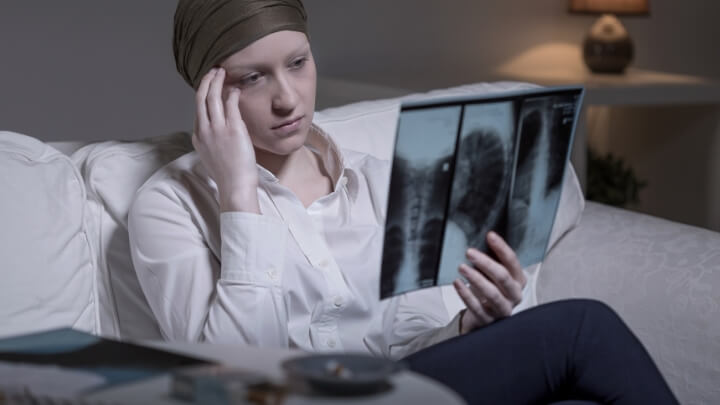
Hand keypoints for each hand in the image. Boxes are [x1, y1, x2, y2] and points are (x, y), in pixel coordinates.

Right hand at [193, 67, 259, 212]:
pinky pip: (231, 105)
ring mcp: (217, 129)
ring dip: (217, 82)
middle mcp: (204, 130)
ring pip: (213, 98)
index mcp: (198, 136)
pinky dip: (232, 94)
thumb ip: (211, 139)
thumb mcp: (211, 155)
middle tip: (213, 71)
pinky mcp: (233, 129)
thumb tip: (218, 129)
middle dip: (206, 82)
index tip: (208, 85)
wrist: (235, 185)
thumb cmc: (228, 174)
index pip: (198, 110)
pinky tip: (236, 89)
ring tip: (222, 72)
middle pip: (201, 99)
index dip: (202, 94)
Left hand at [453, 231, 525, 333]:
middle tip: (469, 252)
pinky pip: (477, 307)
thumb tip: (482, 240)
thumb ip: (492, 260)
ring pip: (492, 293)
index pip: (512, 262)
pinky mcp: (489, 320)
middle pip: (503, 277)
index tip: (490, 235)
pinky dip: (466, 294)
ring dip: (476, 278)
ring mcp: (503, 309)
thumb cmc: (490, 289)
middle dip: (486, 263)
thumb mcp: (494, 275)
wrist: (484, 316)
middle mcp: (514, 295)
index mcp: (518, 280)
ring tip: (461, 267)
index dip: (502, 248)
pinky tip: (457, 283)